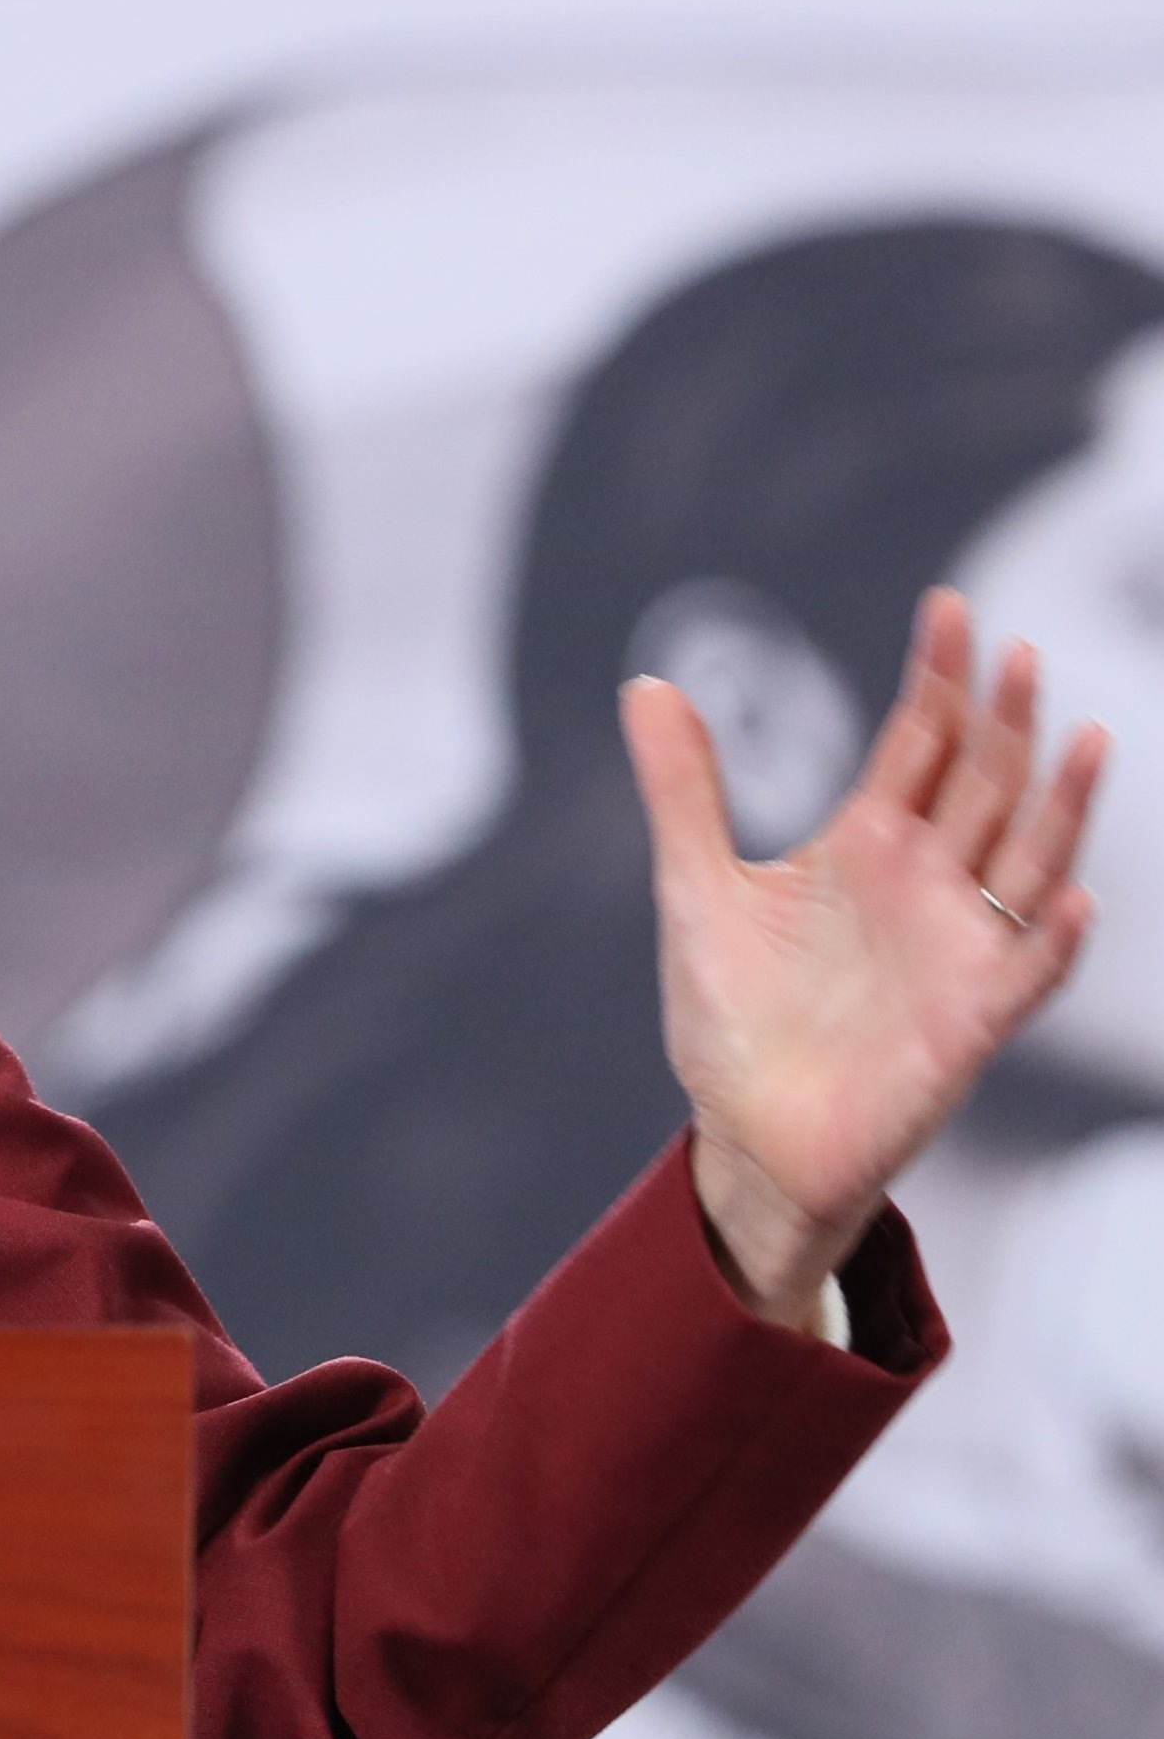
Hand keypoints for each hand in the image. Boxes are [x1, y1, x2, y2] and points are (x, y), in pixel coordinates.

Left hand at [626, 587, 1102, 1331]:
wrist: (747, 1131)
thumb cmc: (732, 1014)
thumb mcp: (696, 886)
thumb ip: (684, 788)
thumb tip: (650, 682)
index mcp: (865, 843)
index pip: (919, 741)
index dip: (937, 677)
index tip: (948, 607)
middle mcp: (926, 882)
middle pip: (985, 782)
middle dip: (1005, 720)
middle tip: (1019, 650)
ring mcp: (958, 945)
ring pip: (1029, 858)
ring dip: (1060, 805)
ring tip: (1087, 739)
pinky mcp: (972, 1019)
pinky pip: (1028, 970)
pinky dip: (1050, 936)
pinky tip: (1066, 898)